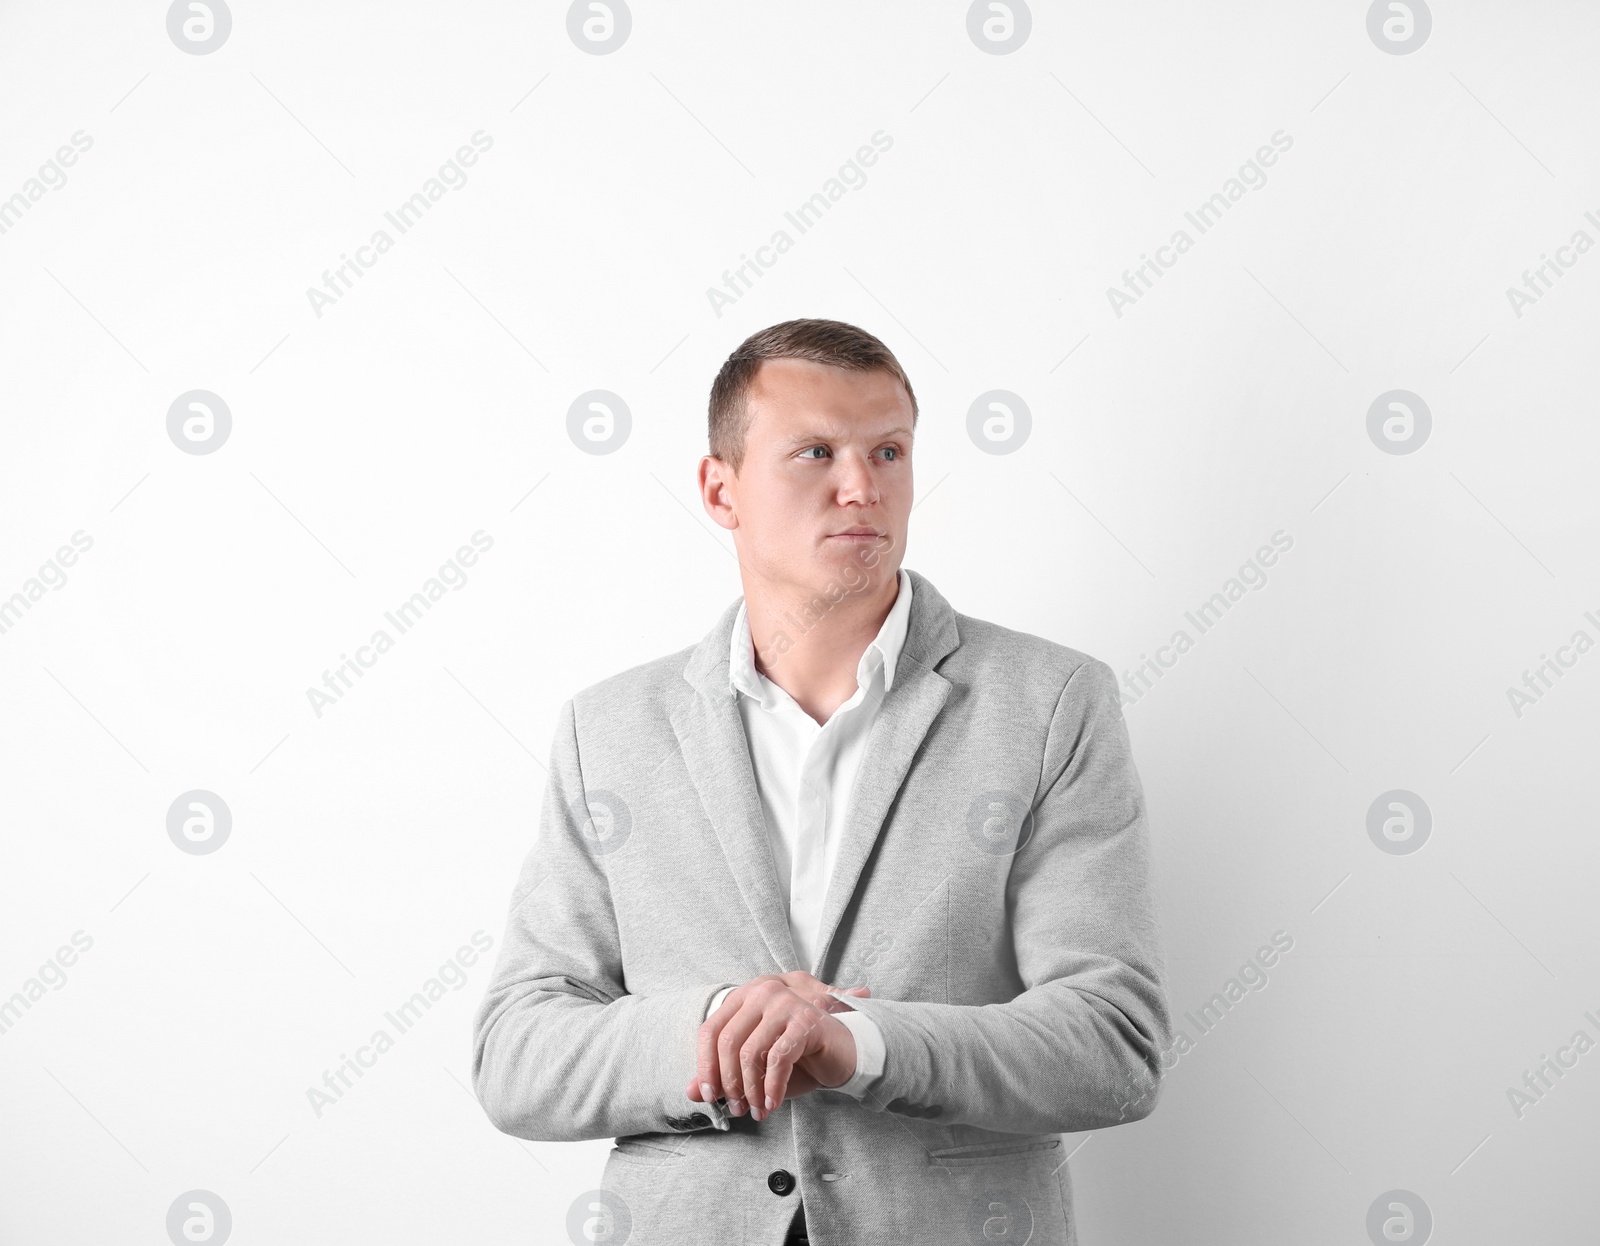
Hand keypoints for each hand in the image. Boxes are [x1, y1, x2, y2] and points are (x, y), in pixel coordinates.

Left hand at [685, 972, 870, 1119]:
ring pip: (751, 1053)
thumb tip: (690, 1091)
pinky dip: (773, 1087)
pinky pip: (778, 1059)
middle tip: (738, 1110)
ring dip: (751, 1090)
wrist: (843, 1052)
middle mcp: (762, 993)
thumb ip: (723, 1075)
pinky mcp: (806, 1020)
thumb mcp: (755, 1069)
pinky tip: (773, 1103)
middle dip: (730, 1084)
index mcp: (744, 997)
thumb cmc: (798, 1058)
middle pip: (728, 1043)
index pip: (710, 1031)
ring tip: (758, 1111)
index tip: (709, 1097)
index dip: (705, 1067)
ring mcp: (785, 1004)